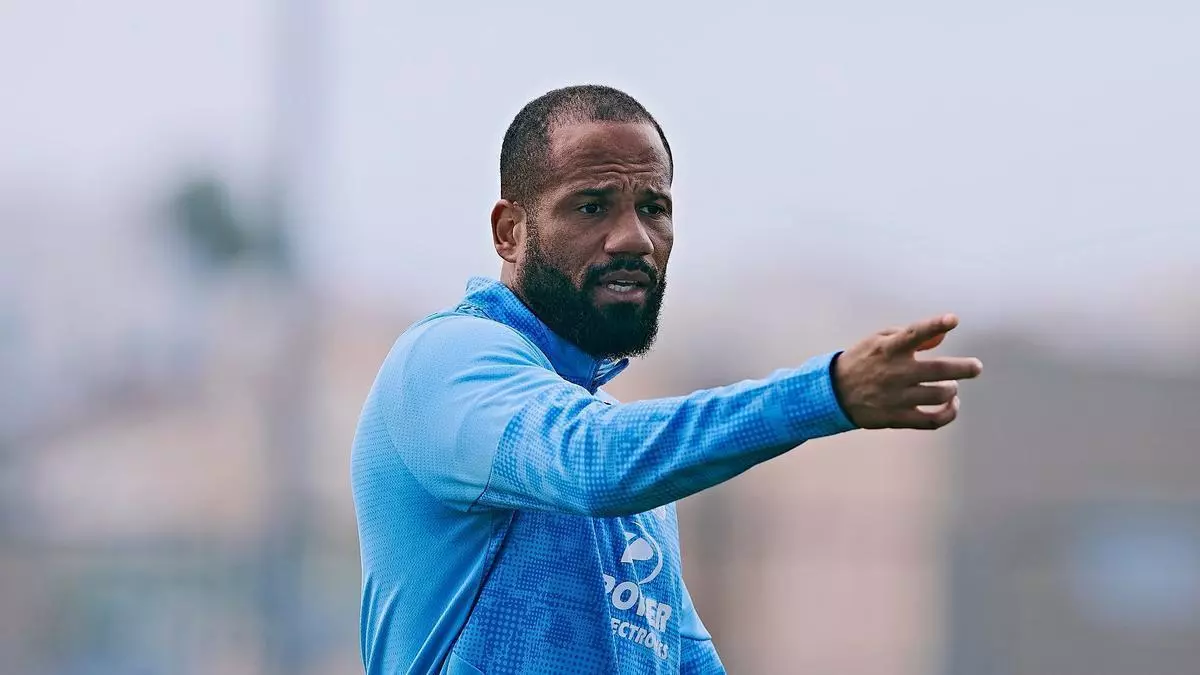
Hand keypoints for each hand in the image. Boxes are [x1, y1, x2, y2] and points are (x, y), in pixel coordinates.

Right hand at [832, 314, 982, 429]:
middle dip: (965, 368)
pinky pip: (932, 420)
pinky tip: (952, 405)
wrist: (834, 392)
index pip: (915, 334)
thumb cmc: (864, 360)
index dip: (935, 325)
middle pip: (940, 370)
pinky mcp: (897, 418)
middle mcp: (895, 372)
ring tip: (951, 386)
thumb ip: (913, 336)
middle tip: (975, 367)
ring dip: (952, 390)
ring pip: (940, 395)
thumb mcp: (881, 340)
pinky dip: (948, 414)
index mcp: (889, 349)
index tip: (953, 319)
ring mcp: (897, 397)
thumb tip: (945, 334)